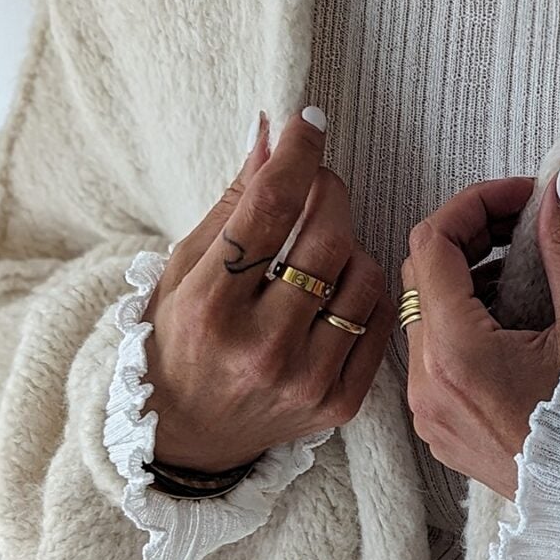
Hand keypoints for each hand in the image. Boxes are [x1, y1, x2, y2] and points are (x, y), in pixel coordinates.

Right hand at [139, 108, 390, 471]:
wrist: (189, 437)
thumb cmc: (181, 340)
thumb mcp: (186, 268)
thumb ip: (235, 203)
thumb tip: (271, 133)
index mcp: (209, 307)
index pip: (266, 209)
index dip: (295, 156)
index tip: (309, 123)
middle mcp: (259, 348)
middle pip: (326, 238)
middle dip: (329, 192)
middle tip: (318, 183)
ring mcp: (305, 379)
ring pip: (363, 274)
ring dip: (348, 246)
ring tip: (317, 252)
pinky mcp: (339, 403)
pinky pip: (379, 318)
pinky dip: (364, 291)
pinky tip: (337, 290)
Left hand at [400, 162, 559, 501]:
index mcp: (455, 352)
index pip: (432, 242)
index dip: (474, 204)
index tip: (521, 198)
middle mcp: (426, 383)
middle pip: (420, 275)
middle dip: (470, 237)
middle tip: (525, 226)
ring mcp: (427, 411)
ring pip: (423, 315)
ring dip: (467, 280)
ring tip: (527, 273)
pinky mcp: (439, 429)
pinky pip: (432, 357)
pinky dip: (463, 324)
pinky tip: (514, 321)